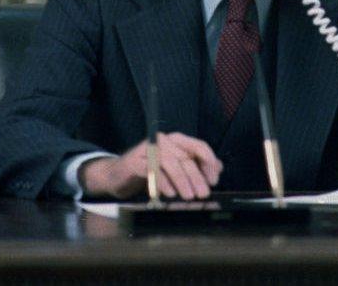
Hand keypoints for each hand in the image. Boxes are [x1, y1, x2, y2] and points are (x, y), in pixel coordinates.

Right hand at [79, 132, 222, 199]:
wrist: (119, 176)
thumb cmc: (151, 172)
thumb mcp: (177, 169)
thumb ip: (197, 166)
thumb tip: (219, 167)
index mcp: (176, 141)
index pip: (199, 146)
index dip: (208, 163)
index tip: (213, 180)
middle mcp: (163, 141)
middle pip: (185, 157)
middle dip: (196, 177)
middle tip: (202, 194)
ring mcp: (148, 149)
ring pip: (170, 162)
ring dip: (181, 180)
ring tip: (188, 196)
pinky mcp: (135, 161)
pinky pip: (152, 170)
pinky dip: (162, 182)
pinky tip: (170, 193)